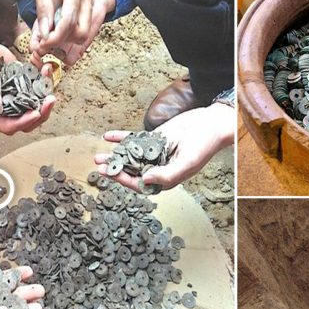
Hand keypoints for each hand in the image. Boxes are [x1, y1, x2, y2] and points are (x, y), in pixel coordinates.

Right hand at [0, 42, 55, 134]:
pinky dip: (46, 86)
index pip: (9, 126)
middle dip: (41, 114)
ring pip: (37, 111)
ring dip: (46, 103)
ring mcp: (18, 103)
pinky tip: (46, 73)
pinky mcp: (27, 93)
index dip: (24, 122)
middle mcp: (7, 111)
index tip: (35, 113)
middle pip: (27, 122)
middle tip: (49, 101)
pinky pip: (40, 95)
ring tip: (51, 91)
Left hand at [30, 0, 114, 67]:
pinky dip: (70, 37)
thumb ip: (43, 6)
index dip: (56, 36)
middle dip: (62, 42)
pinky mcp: (90, 6)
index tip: (42, 43)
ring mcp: (92, 0)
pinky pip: (85, 29)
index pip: (70, 19)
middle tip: (44, 43)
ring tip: (48, 39)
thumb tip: (45, 32)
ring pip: (85, 34)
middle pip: (82, 31)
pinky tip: (56, 36)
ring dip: (67, 42)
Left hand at [94, 103, 234, 191]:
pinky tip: (108, 136)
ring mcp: (153, 152)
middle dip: (115, 170)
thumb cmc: (203, 146)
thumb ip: (166, 174)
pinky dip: (121, 138)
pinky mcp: (153, 138)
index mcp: (165, 179)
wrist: (210, 124)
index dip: (124, 180)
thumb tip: (145, 180)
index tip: (112, 174)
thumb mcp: (186, 163)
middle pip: (131, 171)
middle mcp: (157, 168)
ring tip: (99, 157)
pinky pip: (133, 139)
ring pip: (130, 156)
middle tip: (99, 167)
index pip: (140, 183)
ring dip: (115, 156)